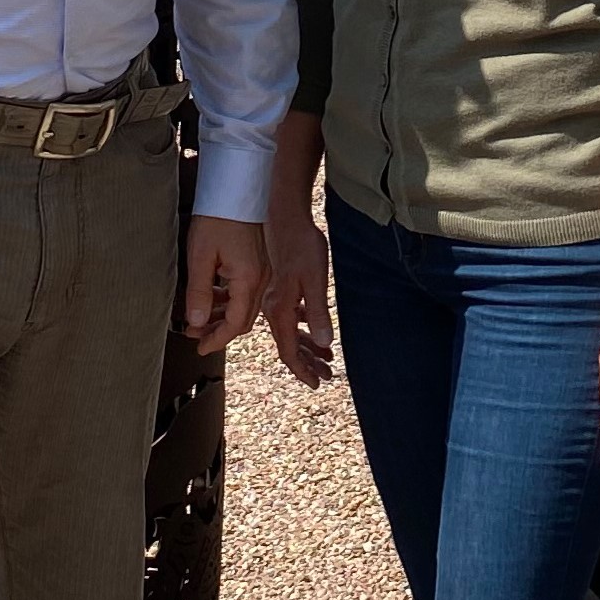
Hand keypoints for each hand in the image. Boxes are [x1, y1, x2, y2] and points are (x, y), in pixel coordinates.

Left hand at [184, 217, 267, 354]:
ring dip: (224, 315)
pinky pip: (247, 291)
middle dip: (219, 330)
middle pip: (244, 318)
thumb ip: (199, 292)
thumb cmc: (219, 215)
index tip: (200, 347)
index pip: (236, 324)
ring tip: (199, 318)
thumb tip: (197, 323)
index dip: (217, 339)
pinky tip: (214, 296)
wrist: (237, 187)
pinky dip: (231, 299)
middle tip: (196, 334)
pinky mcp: (260, 261)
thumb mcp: (201, 255)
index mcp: (248, 279)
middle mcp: (261, 278)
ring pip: (246, 305)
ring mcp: (263, 270)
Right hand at [261, 209, 334, 387]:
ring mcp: (274, 298)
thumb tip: (326, 344)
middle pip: (289, 345)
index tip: (317, 384)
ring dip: (308, 347)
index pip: (289, 351)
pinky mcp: (280, 288)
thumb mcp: (315, 280)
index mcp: (279, 309)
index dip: (302, 370)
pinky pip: (292, 316)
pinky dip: (305, 327)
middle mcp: (272, 307)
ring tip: (327, 360)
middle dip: (308, 364)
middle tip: (327, 376)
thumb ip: (319, 313)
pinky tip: (316, 329)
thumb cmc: (302, 245)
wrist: (285, 215)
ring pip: (290, 331)